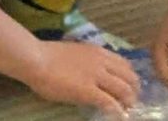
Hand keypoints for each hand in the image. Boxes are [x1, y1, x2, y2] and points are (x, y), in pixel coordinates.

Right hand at [21, 35, 135, 111]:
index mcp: (96, 52)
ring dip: (128, 102)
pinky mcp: (90, 91)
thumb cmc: (45, 55)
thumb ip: (87, 63)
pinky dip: (117, 111)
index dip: (129, 77)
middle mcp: (101, 62)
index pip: (125, 64)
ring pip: (125, 90)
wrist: (33, 58)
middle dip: (134, 91)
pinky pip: (111, 103)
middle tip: (129, 101)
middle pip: (131, 78)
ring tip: (125, 109)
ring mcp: (97, 77)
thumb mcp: (72, 53)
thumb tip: (93, 76)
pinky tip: (116, 116)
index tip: (126, 85)